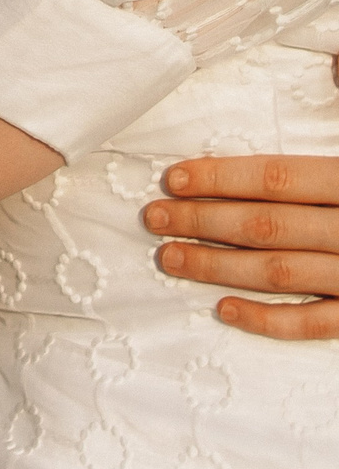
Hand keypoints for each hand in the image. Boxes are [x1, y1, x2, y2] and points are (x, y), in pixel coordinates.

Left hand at [146, 156, 338, 339]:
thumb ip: (308, 167)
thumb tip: (249, 146)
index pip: (277, 179)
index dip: (221, 178)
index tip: (174, 180)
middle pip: (268, 226)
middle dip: (203, 221)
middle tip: (155, 218)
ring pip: (281, 273)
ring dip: (218, 265)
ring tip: (170, 257)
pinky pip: (314, 323)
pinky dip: (267, 318)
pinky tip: (224, 308)